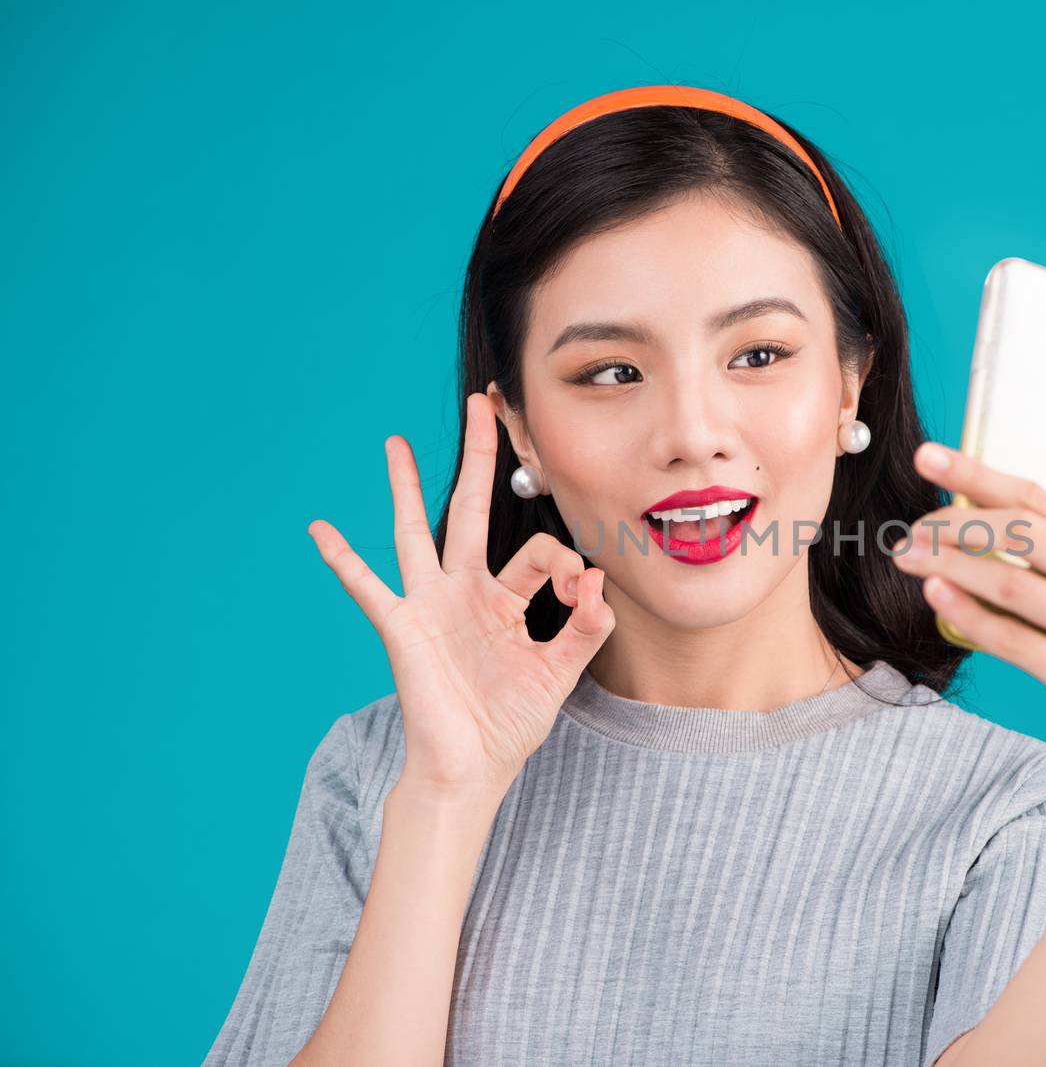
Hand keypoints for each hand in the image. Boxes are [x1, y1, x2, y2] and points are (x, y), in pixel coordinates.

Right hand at [307, 392, 614, 799]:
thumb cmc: (510, 721)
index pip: (540, 553)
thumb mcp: (560, 673)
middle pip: (472, 509)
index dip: (566, 567)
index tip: (582, 591)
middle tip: (484, 406)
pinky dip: (343, 559)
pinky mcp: (402, 627)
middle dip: (479, 458)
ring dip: (407, 487)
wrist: (471, 768)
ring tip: (396, 444)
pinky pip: (368, 587)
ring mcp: (430, 604)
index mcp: (507, 599)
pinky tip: (319, 529)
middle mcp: (466, 590)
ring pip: (417, 531)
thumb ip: (586, 629)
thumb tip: (595, 581)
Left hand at [893, 441, 1045, 820]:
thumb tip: (979, 530)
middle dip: (955, 523)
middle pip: (1022, 532)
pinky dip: (969, 615)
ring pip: (1011, 582)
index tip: (929, 457)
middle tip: (911, 530)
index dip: (978, 474)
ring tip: (907, 558)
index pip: (1038, 499)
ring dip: (950, 565)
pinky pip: (1014, 640)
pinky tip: (935, 597)